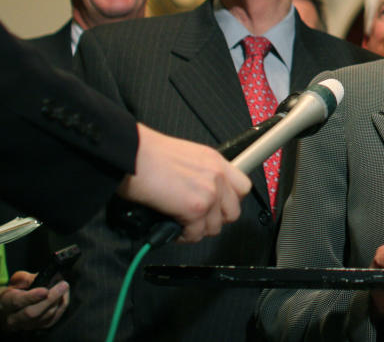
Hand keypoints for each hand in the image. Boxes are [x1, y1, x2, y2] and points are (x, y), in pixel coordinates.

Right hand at [0, 271, 69, 331]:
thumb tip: (38, 278)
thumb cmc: (16, 290)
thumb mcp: (17, 280)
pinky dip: (62, 305)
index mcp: (6, 303)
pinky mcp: (40, 326)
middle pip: (33, 313)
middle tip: (63, 284)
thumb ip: (25, 278)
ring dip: (59, 299)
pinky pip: (55, 318)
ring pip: (46, 316)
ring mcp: (27, 325)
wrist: (14, 306)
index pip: (17, 302)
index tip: (45, 291)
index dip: (32, 297)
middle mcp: (14, 318)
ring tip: (63, 285)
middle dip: (50, 298)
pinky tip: (64, 295)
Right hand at [117, 124, 251, 242]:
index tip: (218, 207)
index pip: (243, 188)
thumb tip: (200, 193)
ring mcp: (209, 193)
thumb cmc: (147, 155)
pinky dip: (182, 236)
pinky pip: (195, 234)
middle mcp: (218, 176)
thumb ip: (200, 174)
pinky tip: (171, 227)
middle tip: (197, 220)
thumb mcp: (186, 157)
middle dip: (214, 220)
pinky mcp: (195, 209)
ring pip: (214, 228)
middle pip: (233, 212)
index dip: (230, 202)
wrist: (131, 155)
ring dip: (196, 230)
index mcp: (216, 161)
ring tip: (181, 224)